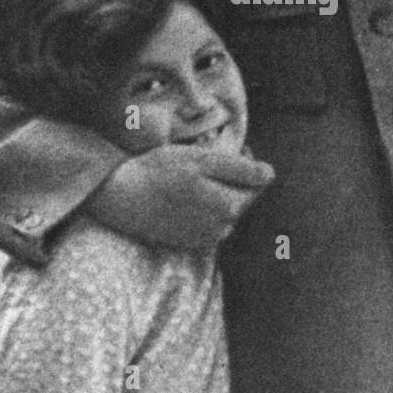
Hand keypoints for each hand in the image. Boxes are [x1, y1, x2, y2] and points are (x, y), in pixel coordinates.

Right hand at [87, 145, 274, 249]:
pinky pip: (211, 223)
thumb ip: (240, 168)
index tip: (232, 149)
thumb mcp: (201, 159)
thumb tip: (269, 175)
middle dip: (234, 179)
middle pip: (243, 197)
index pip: (259, 182)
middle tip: (210, 161)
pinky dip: (205, 209)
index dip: (249, 161)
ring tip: (194, 179)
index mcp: (231, 204)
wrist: (122, 197)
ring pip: (227, 210)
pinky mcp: (192, 244)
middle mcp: (224, 226)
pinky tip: (185, 197)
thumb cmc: (160, 171)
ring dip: (220, 194)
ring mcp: (208, 238)